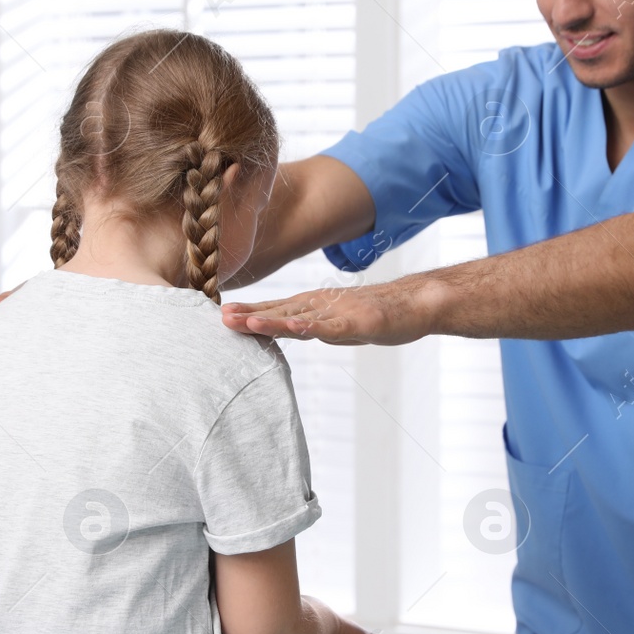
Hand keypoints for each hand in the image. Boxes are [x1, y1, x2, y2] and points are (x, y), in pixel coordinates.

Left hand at [221, 274, 437, 345]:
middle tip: (220, 317)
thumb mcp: (334, 321)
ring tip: (247, 322)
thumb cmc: (373, 313)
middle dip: (250, 317)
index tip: (221, 315)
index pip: (274, 311)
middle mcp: (320, 306)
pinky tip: (295, 328)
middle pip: (279, 312)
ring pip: (300, 319)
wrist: (413, 304)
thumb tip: (286, 329)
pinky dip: (312, 328)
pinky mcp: (358, 323)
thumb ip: (310, 325)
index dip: (248, 313)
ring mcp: (338, 314)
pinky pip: (332, 327)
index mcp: (312, 306)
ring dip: (273, 321)